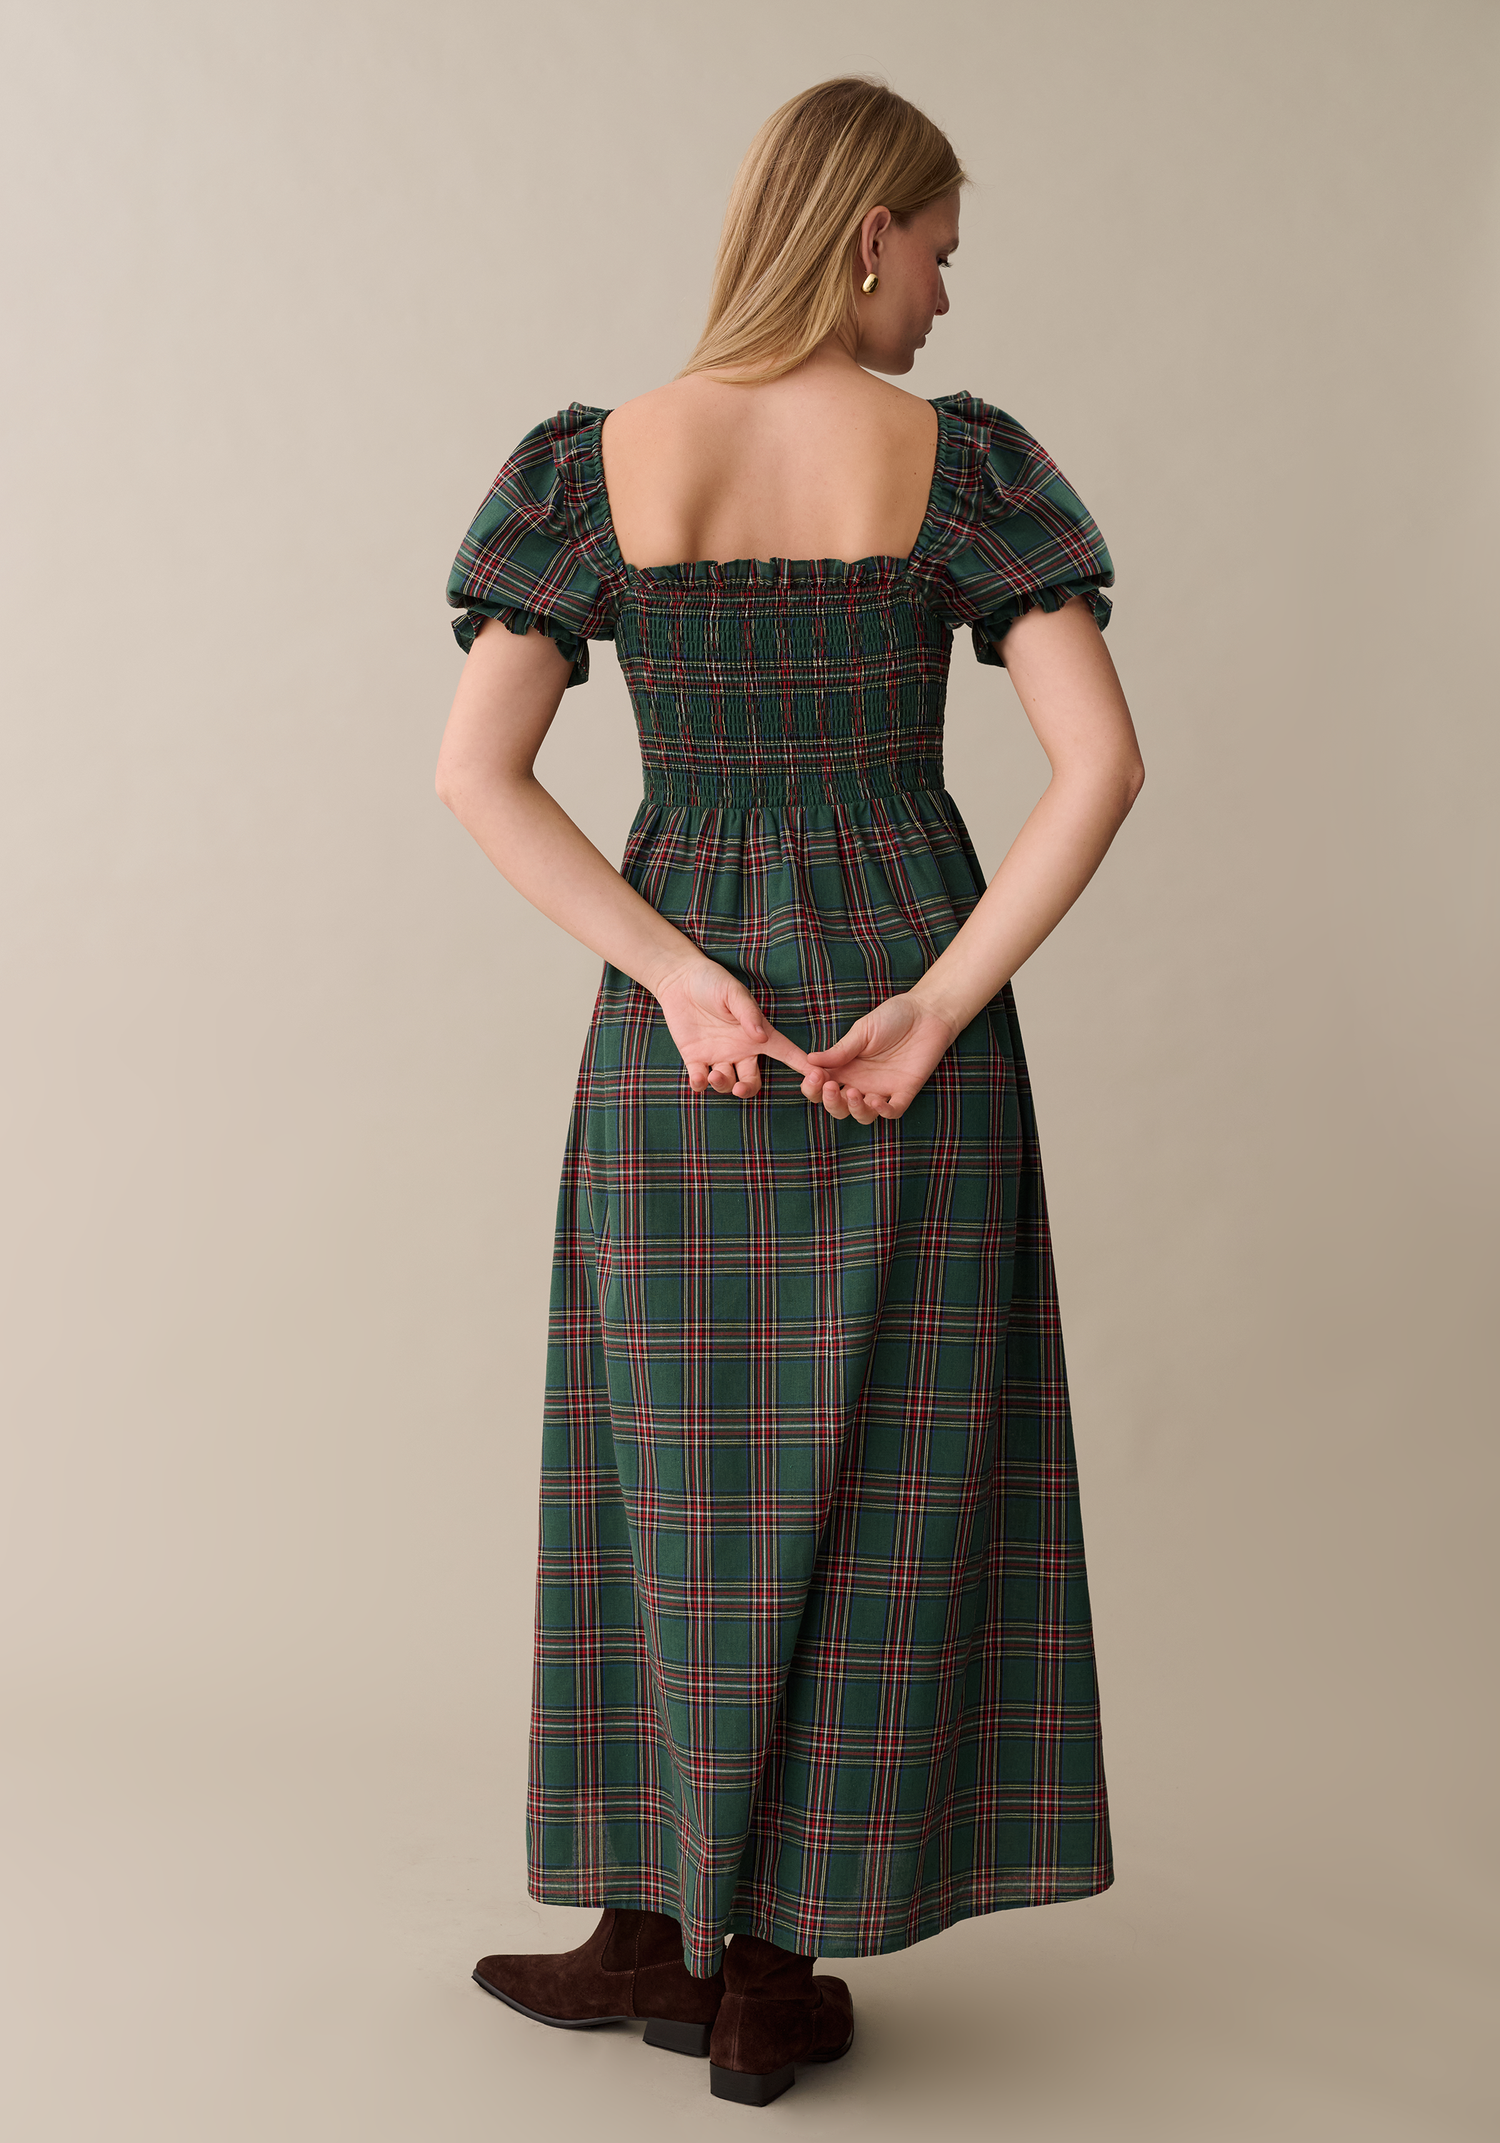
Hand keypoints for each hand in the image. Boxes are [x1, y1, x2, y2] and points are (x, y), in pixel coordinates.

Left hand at [654, 957, 813, 1097]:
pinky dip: (700, 1084)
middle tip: (740, 1088)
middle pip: (752, 1080)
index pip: (785, 1052)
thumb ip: (748, 1014)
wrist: (679, 979)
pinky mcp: (695, 1059)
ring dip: (723, 1085)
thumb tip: (761, 1038)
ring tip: (714, 1075)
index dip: (801, 1065)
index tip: (815, 1079)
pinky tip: (699, 1079)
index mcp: (757, 1034)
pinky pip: (700, 1080)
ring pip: (727, 1083)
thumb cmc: (713, 981)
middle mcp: (740, 1050)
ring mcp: (717, 1056)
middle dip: (748, 1089)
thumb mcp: (734, 992)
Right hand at [800, 992, 961, 1124]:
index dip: (812, 1086)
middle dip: (829, 1100)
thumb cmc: (893, 1017)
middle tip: (830, 1085)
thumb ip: (840, 1050)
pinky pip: (893, 1111)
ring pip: (862, 1115)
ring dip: (854, 1109)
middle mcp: (861, 1082)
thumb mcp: (862, 1032)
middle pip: (837, 1105)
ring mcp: (883, 1089)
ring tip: (853, 1092)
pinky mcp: (905, 1091)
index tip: (812, 1075)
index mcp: (845, 1067)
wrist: (927, 1013)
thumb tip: (809, 1060)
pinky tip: (876, 1101)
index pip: (821, 1085)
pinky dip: (883, 1111)